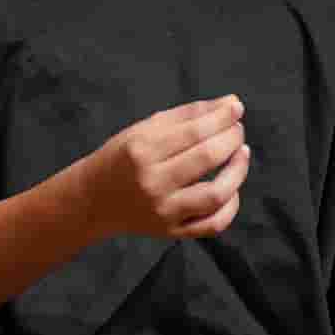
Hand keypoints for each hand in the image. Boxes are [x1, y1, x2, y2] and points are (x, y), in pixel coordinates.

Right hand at [80, 95, 249, 241]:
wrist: (93, 200)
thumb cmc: (121, 158)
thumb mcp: (142, 130)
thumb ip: (186, 116)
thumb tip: (231, 103)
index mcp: (140, 151)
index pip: (193, 131)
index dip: (221, 117)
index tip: (236, 107)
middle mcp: (152, 182)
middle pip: (206, 158)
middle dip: (231, 138)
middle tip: (236, 129)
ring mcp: (163, 210)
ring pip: (216, 194)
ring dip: (238, 171)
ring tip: (242, 154)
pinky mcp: (171, 232)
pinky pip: (213, 224)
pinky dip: (230, 206)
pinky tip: (232, 189)